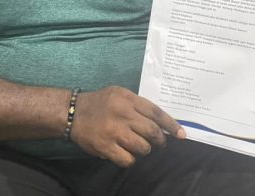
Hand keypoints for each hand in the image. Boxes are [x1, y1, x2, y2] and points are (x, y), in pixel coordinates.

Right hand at [70, 86, 185, 166]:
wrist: (73, 112)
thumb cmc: (100, 103)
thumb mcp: (119, 94)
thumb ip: (138, 104)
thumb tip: (161, 121)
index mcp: (127, 99)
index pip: (156, 112)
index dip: (171, 124)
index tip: (181, 133)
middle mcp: (122, 114)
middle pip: (152, 131)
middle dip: (160, 140)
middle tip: (159, 142)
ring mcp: (114, 131)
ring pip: (143, 147)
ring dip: (145, 149)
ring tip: (139, 146)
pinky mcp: (106, 147)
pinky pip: (128, 159)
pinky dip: (130, 159)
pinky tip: (126, 153)